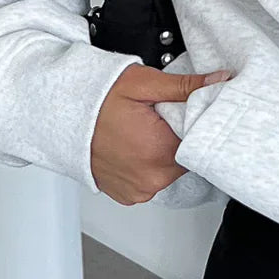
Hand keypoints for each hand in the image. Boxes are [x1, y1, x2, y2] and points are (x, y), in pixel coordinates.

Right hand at [89, 62, 234, 205]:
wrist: (59, 117)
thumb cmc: (96, 99)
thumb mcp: (144, 84)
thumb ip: (186, 86)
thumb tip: (219, 82)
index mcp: (160, 151)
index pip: (200, 139)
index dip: (195, 122)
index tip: (183, 111)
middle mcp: (151, 178)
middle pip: (187, 156)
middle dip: (179, 136)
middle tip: (158, 119)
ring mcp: (139, 190)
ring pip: (171, 169)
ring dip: (164, 152)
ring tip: (142, 132)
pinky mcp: (128, 196)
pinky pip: (151, 180)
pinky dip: (148, 165)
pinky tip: (134, 147)